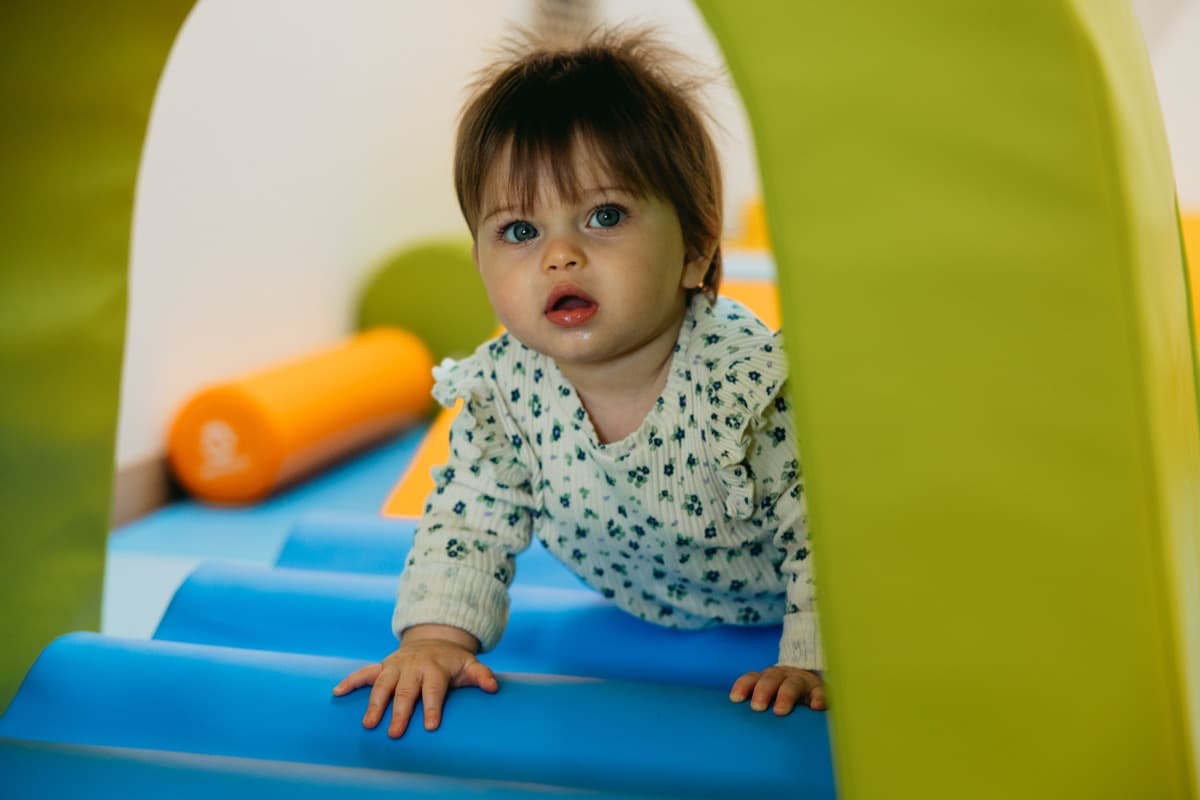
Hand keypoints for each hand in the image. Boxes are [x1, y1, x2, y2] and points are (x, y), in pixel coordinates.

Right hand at [332, 625, 498, 736]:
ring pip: (383, 684)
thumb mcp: (470, 664)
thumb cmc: (453, 661)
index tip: (430, 726)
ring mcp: (396, 665)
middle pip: (406, 690)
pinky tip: (336, 692)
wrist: (434, 638)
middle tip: (394, 733)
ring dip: (374, 703)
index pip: (434, 690)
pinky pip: (364, 672)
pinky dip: (350, 680)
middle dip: (400, 712)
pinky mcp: (383, 665)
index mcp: (435, 668)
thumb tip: (493, 687)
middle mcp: (413, 666)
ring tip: (368, 724)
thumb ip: (481, 675)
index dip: (432, 707)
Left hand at [729, 665, 825, 713]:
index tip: (735, 699)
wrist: (813, 682)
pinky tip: (815, 707)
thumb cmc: (783, 696)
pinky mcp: (820, 690)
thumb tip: (732, 730)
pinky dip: (818, 698)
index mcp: (767, 678)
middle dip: (763, 690)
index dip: (743, 686)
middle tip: (757, 707)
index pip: (752, 678)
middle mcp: (783, 677)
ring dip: (785, 695)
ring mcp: (802, 682)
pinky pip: (820, 692)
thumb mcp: (770, 697)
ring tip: (780, 711)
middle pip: (771, 678)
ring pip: (793, 684)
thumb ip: (756, 706)